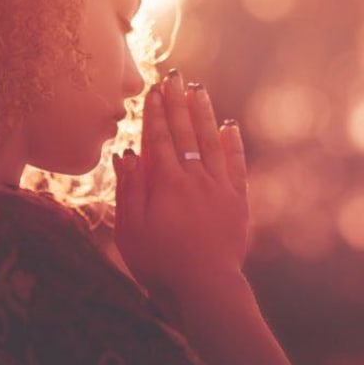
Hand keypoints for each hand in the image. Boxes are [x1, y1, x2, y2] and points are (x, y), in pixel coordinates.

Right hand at [112, 70, 250, 301]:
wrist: (205, 286)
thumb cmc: (160, 262)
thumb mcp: (131, 230)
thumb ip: (129, 189)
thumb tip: (125, 153)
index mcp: (166, 183)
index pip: (159, 138)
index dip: (155, 112)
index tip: (154, 90)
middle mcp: (194, 177)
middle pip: (184, 132)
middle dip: (177, 103)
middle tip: (175, 77)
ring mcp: (218, 187)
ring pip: (210, 141)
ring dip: (204, 113)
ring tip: (199, 89)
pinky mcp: (238, 200)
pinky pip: (236, 164)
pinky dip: (233, 143)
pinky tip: (230, 125)